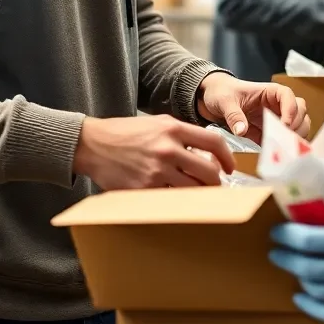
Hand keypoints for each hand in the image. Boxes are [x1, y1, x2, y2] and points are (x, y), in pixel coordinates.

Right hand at [73, 114, 234, 189]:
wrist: (92, 145)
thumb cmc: (126, 133)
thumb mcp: (157, 123)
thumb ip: (183, 134)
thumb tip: (208, 150)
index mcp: (173, 129)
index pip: (214, 143)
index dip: (228, 158)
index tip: (230, 168)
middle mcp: (168, 149)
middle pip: (208, 172)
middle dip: (216, 182)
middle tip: (215, 186)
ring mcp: (156, 171)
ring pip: (193, 190)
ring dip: (200, 195)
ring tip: (197, 194)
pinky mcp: (144, 189)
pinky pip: (170, 199)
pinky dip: (177, 201)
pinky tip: (175, 197)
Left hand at [197, 71, 309, 141]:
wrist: (213, 99)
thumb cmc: (222, 93)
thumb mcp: (225, 102)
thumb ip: (234, 115)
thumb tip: (241, 131)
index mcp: (270, 92)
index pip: (288, 96)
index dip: (291, 109)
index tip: (285, 124)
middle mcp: (277, 104)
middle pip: (300, 112)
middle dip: (297, 125)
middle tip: (286, 139)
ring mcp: (276, 119)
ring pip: (299, 125)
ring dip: (296, 136)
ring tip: (284, 148)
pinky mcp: (271, 133)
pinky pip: (285, 139)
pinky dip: (287, 146)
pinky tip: (279, 154)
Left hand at [269, 163, 323, 323]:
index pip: (306, 240)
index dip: (287, 236)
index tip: (276, 231)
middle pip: (304, 266)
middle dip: (286, 258)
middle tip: (275, 251)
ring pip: (314, 289)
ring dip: (299, 278)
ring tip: (294, 269)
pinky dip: (312, 308)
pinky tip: (303, 301)